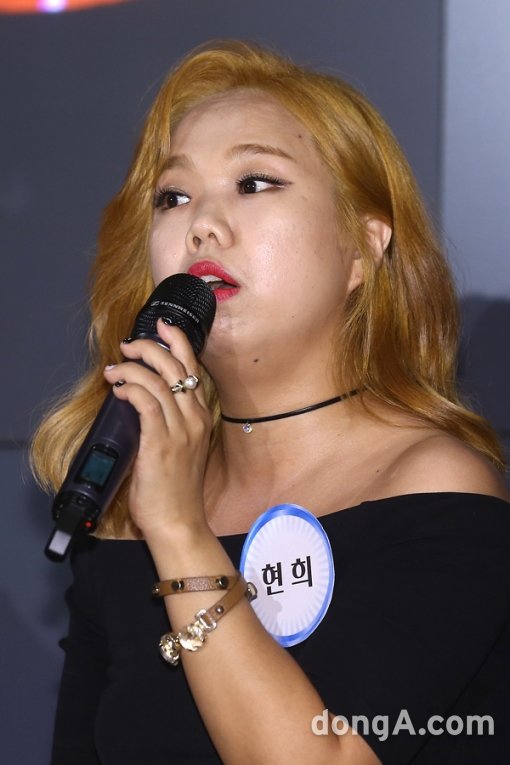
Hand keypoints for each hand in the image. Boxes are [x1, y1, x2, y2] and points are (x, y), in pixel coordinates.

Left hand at [103, 319, 211, 537]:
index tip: (161, 326)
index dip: (177, 342)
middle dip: (149, 347)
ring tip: (114, 370)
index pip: (192, 369)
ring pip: (157, 380)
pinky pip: (145, 402)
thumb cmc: (177, 491)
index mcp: (201, 418)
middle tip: (128, 346)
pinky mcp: (160, 442)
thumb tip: (143, 400)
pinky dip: (129, 389)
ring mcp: (179, 430)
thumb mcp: (182, 449)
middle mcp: (194, 419)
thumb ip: (169, 422)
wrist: (179, 522)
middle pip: (175, 366)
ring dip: (131, 368)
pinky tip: (118, 390)